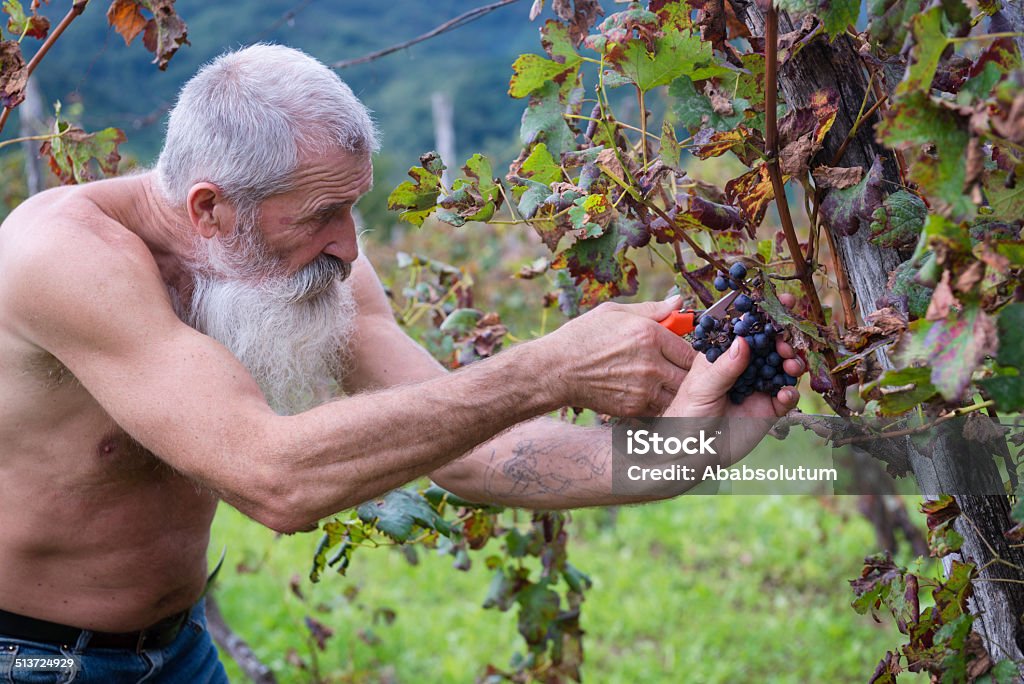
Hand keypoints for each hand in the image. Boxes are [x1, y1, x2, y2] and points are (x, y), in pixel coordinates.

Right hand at [536, 297, 695, 415]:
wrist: (555, 370)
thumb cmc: (582, 337)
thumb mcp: (614, 313)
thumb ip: (651, 309)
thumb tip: (678, 302)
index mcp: (649, 334)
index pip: (690, 349)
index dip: (689, 353)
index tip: (682, 355)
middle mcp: (650, 362)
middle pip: (689, 374)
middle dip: (686, 374)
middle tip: (676, 372)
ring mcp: (643, 388)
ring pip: (678, 394)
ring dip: (675, 391)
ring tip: (662, 385)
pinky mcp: (634, 407)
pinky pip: (660, 408)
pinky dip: (659, 404)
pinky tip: (647, 395)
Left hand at [662, 293, 804, 463]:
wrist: (691, 454)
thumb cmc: (685, 416)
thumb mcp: (701, 388)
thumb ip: (724, 367)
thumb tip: (743, 341)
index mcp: (724, 354)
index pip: (747, 327)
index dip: (764, 314)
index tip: (783, 301)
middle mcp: (743, 366)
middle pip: (772, 344)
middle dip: (785, 339)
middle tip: (788, 343)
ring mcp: (758, 387)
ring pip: (784, 367)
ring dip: (792, 363)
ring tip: (791, 366)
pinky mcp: (768, 410)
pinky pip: (786, 397)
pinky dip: (790, 393)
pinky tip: (785, 395)